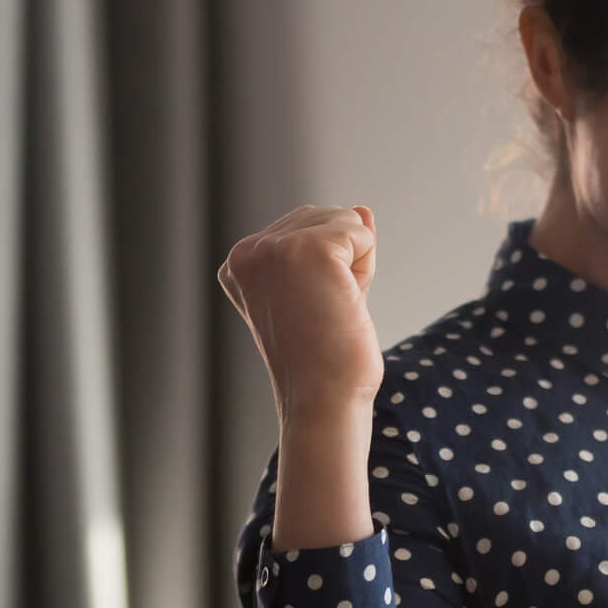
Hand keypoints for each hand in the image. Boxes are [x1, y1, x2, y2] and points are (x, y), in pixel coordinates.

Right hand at [218, 204, 384, 421]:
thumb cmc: (327, 358)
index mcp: (241, 262)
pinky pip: (360, 231)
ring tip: (332, 307)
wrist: (324, 399)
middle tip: (325, 312)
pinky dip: (366, 266)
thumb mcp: (328, 291)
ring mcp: (272, 247)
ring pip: (344, 220)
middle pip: (325, 216)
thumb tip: (362, 208)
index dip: (328, 268)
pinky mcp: (305, 248)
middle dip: (343, 260)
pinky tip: (342, 300)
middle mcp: (248, 250)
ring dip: (355, 264)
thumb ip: (340, 248)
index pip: (305, 228)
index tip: (309, 311)